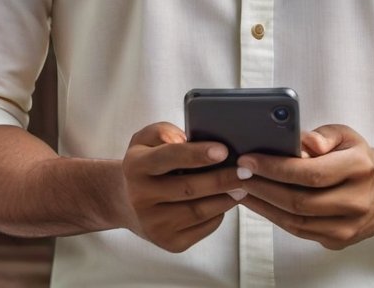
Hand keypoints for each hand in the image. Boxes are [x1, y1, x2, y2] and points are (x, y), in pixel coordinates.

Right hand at [118, 122, 249, 252]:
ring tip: (243, 185)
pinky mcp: (169, 243)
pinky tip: (226, 201)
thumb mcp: (145, 140)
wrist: (127, 203)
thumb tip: (182, 139)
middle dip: (222, 179)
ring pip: (199, 211)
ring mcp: (154, 224)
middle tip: (246, 171)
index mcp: (134, 166)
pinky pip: (203, 227)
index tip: (223, 150)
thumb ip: (162, 131)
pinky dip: (219, 213)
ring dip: (226, 197)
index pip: (168, 157)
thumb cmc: (146, 164)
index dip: (197, 154)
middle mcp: (140, 197)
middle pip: (189, 188)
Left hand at [235, 124, 373, 249]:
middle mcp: (356, 200)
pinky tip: (261, 203)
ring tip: (243, 189)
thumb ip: (323, 135)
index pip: (310, 172)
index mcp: (359, 168)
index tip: (249, 160)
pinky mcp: (339, 240)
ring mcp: (349, 226)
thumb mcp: (347, 136)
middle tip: (239, 175)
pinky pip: (301, 231)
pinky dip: (276, 218)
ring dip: (264, 206)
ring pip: (297, 221)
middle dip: (262, 187)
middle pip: (299, 200)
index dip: (275, 168)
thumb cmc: (361, 159)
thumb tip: (303, 141)